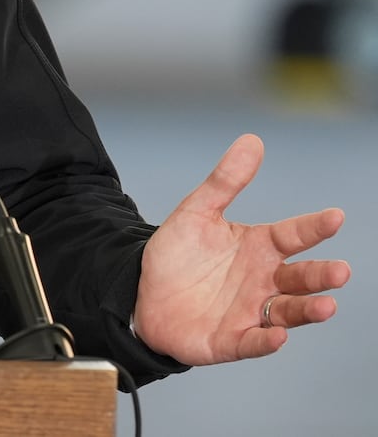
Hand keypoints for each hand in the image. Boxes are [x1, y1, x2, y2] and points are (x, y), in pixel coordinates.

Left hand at [133, 133, 349, 365]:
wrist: (141, 292)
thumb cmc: (178, 254)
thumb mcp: (197, 212)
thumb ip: (225, 181)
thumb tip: (252, 140)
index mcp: (259, 248)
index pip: (293, 235)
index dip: (314, 227)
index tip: (335, 216)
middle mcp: (263, 281)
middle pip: (299, 278)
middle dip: (321, 276)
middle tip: (340, 271)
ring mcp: (249, 312)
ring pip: (287, 312)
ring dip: (307, 310)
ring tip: (326, 305)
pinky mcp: (230, 339)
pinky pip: (251, 342)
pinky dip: (265, 341)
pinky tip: (277, 336)